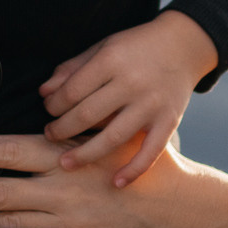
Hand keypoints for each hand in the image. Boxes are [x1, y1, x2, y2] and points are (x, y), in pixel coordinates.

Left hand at [40, 9, 219, 186]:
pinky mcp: (169, 121)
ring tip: (65, 163)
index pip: (72, 90)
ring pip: (113, 138)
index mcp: (112, 60)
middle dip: (62, 130)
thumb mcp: (104, 48)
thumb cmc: (135, 47)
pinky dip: (133, 170)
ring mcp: (152, 104)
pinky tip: (115, 183)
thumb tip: (43, 93)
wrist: (184, 44)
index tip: (48, 111)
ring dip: (85, 154)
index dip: (54, 105)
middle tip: (50, 136)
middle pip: (87, 114)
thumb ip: (73, 69)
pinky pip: (150, 151)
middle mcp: (132, 83)